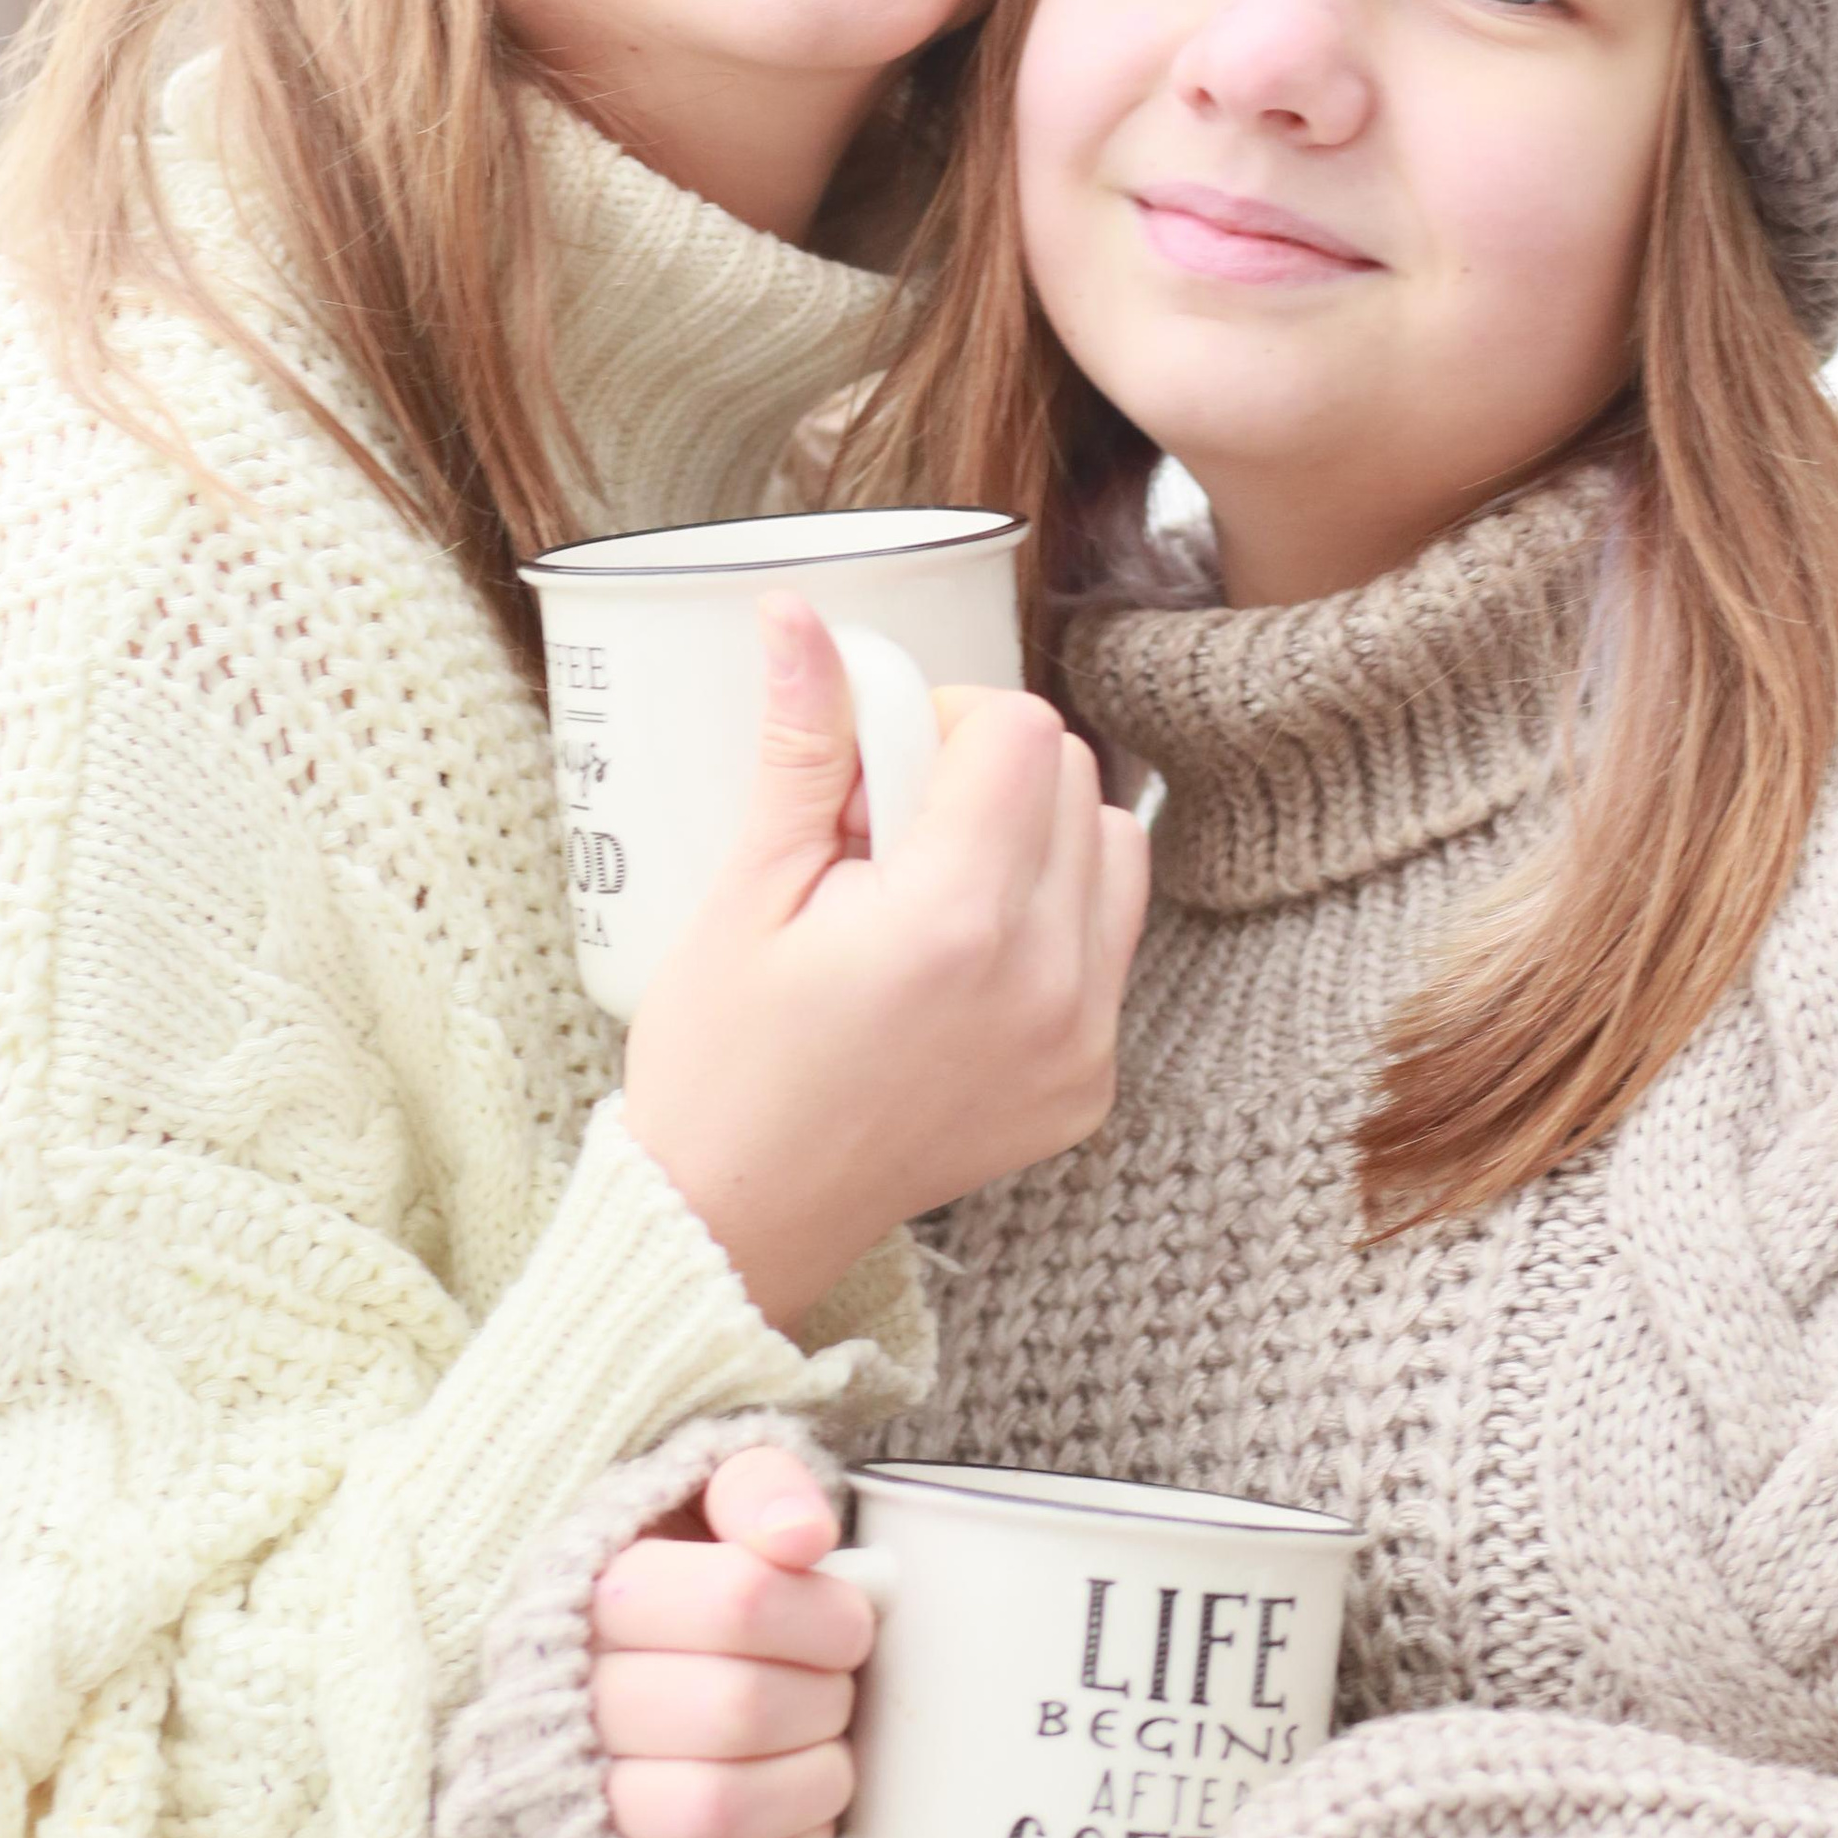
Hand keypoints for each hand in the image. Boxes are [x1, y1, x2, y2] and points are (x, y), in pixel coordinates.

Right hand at [594, 1443, 869, 1837]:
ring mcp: (590, 1795)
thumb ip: (758, 1486)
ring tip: (831, 1751)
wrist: (631, 1659)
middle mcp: (579, 1695)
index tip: (854, 1618)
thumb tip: (803, 1536)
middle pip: (736, 1709)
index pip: (739, 1601)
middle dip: (824, 1699)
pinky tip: (809, 1815)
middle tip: (842, 1686)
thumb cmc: (695, 1567)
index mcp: (603, 1589)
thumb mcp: (713, 1493)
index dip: (825, 1615)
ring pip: (715, 1810)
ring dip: (810, 1783)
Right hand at [622, 599, 1146, 1333]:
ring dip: (1037, 832)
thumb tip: (801, 617)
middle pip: (1076, 776)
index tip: (877, 764)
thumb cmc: (722, 1060)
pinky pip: (1110, 944)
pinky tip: (961, 955)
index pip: (1021, 732)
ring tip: (932, 881)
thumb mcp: (744, 890)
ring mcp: (1081, 1043)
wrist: (737, 1220)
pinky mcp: (1090, 1085)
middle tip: (888, 825)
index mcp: (955, 924)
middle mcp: (1045, 984)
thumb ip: (799, 746)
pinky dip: (1053, 917)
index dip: (946, 718)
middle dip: (987, 769)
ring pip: (1115, 848)